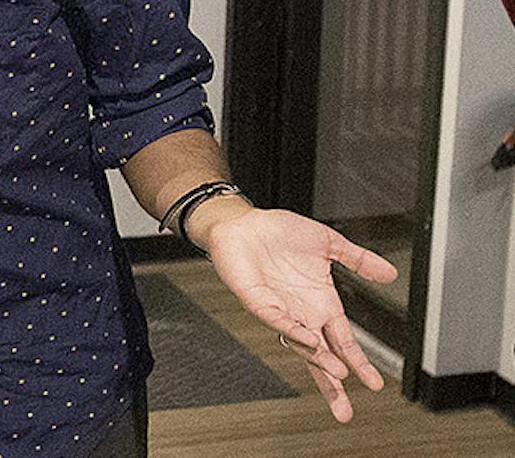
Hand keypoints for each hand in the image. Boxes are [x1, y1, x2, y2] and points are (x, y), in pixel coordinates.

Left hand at [205, 207, 398, 422]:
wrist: (242, 222)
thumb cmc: (278, 233)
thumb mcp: (328, 243)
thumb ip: (358, 260)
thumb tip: (390, 272)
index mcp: (320, 303)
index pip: (343, 341)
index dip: (358, 362)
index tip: (374, 384)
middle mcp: (301, 312)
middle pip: (322, 355)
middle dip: (334, 382)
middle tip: (345, 410)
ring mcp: (280, 309)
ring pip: (301, 343)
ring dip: (319, 359)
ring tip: (338, 374)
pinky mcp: (258, 300)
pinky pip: (277, 320)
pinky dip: (292, 330)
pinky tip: (308, 339)